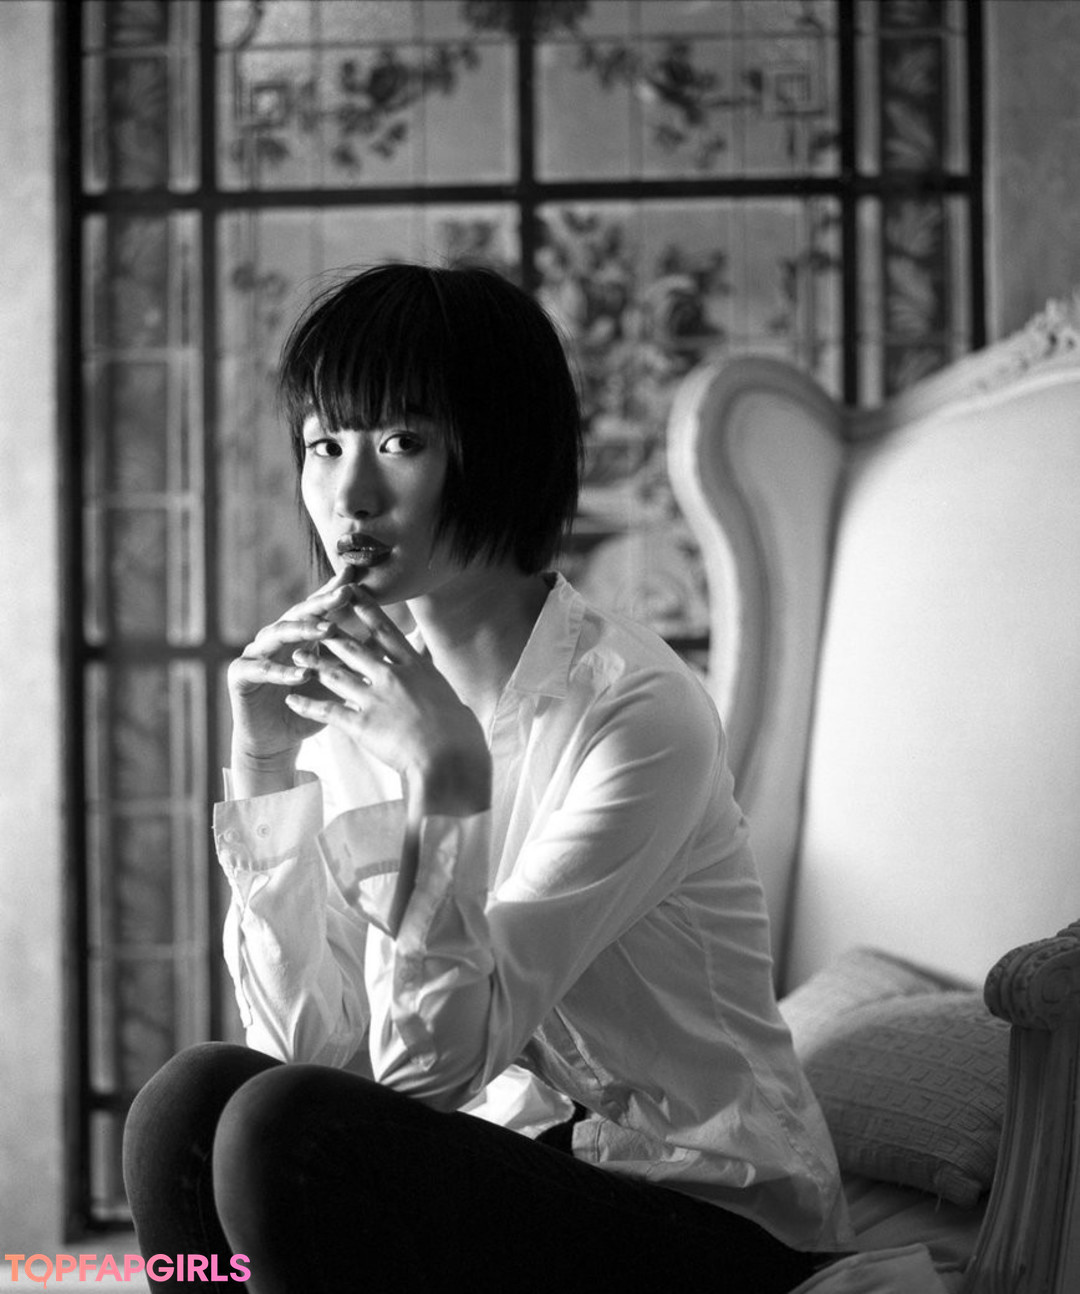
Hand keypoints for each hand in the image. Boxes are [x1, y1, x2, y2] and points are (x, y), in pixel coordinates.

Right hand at [226, 568, 363, 790]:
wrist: (277, 739)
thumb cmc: (311, 707)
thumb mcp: (340, 680)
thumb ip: (361, 659)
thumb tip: (402, 641)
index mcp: (297, 634)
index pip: (319, 608)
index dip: (334, 592)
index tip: (356, 577)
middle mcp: (275, 636)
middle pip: (299, 613)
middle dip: (322, 603)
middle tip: (344, 593)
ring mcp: (255, 652)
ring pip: (277, 633)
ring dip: (302, 631)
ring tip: (325, 630)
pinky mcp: (240, 675)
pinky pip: (261, 669)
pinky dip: (281, 671)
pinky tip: (300, 674)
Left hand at [285, 585, 491, 820]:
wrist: (449, 757)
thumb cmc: (460, 734)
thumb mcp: (451, 701)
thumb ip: (438, 694)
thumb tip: (449, 695)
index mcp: (415, 669)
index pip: (387, 633)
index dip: (368, 611)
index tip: (354, 593)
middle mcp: (392, 677)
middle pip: (355, 649)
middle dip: (332, 634)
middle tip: (314, 622)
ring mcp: (375, 699)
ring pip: (336, 675)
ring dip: (314, 664)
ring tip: (297, 655)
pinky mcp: (361, 724)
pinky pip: (328, 711)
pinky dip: (307, 705)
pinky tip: (292, 700)